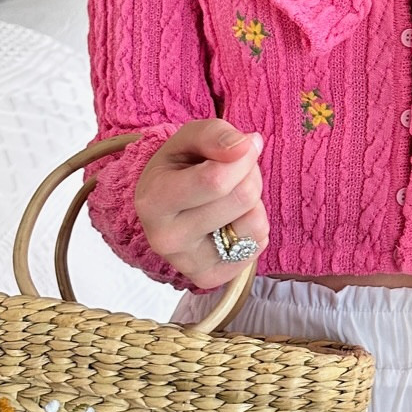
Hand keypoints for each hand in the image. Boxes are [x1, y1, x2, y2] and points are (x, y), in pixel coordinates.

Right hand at [134, 119, 268, 287]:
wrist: (164, 204)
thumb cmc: (179, 167)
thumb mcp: (188, 138)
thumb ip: (215, 133)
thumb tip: (247, 146)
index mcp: (154, 200)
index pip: (217, 180)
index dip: (242, 157)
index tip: (241, 147)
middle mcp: (166, 239)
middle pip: (242, 198)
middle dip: (249, 174)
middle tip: (234, 171)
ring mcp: (188, 264)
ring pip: (255, 223)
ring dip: (254, 201)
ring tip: (231, 195)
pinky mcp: (210, 278)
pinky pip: (257, 245)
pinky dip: (252, 226)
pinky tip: (229, 221)